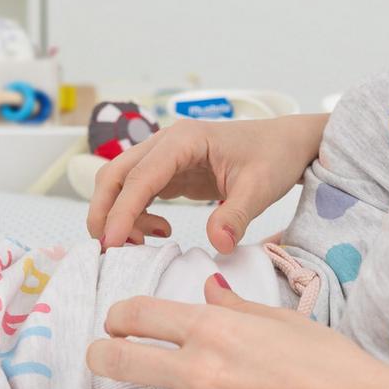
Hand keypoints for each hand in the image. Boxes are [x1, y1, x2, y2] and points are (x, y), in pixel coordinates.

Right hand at [86, 114, 327, 251]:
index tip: (111, 242)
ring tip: (140, 243)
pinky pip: (135, 194)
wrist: (285, 144)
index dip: (121, 211)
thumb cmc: (274, 156)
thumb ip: (236, 216)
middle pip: (114, 175)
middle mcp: (165, 143)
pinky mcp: (166, 173)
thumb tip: (218, 244)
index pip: (139, 177)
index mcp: (184, 140)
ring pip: (118, 184)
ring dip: (116, 215)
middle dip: (103, 212)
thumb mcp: (261, 188)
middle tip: (110, 249)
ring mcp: (163, 157)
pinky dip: (134, 216)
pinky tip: (158, 232)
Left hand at [87, 275, 382, 388]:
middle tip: (100, 357)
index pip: (139, 313)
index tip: (117, 321)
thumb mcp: (282, 320)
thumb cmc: (331, 363)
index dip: (118, 315)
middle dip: (98, 355)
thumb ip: (235, 306)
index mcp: (213, 328)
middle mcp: (199, 370)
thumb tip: (208, 287)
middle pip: (117, 359)